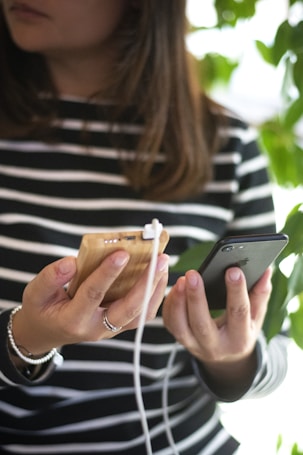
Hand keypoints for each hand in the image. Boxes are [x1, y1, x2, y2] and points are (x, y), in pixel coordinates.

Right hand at [12, 251, 168, 355]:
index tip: (122, 252)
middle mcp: (97, 328)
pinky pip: (143, 314)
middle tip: (161, 258)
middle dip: (147, 283)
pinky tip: (159, 274)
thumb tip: (72, 261)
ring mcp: (111, 330)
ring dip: (156, 289)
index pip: (93, 294)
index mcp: (73, 320)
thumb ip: (51, 277)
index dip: (107, 273)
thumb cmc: (42, 309)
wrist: (47, 332)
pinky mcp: (120, 326)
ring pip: (141, 314)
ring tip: (164, 263)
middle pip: (129, 309)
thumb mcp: (35, 293)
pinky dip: (154, 295)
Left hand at [162, 267, 271, 394]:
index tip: (233, 270)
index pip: (238, 313)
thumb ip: (260, 295)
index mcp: (239, 340)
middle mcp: (215, 347)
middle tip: (193, 274)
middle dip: (197, 297)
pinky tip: (175, 288)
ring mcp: (195, 346)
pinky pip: (170, 324)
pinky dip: (170, 305)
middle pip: (202, 323)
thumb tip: (265, 271)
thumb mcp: (256, 318)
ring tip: (181, 280)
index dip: (236, 291)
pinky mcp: (181, 340)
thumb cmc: (242, 331)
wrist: (226, 358)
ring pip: (180, 327)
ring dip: (178, 302)